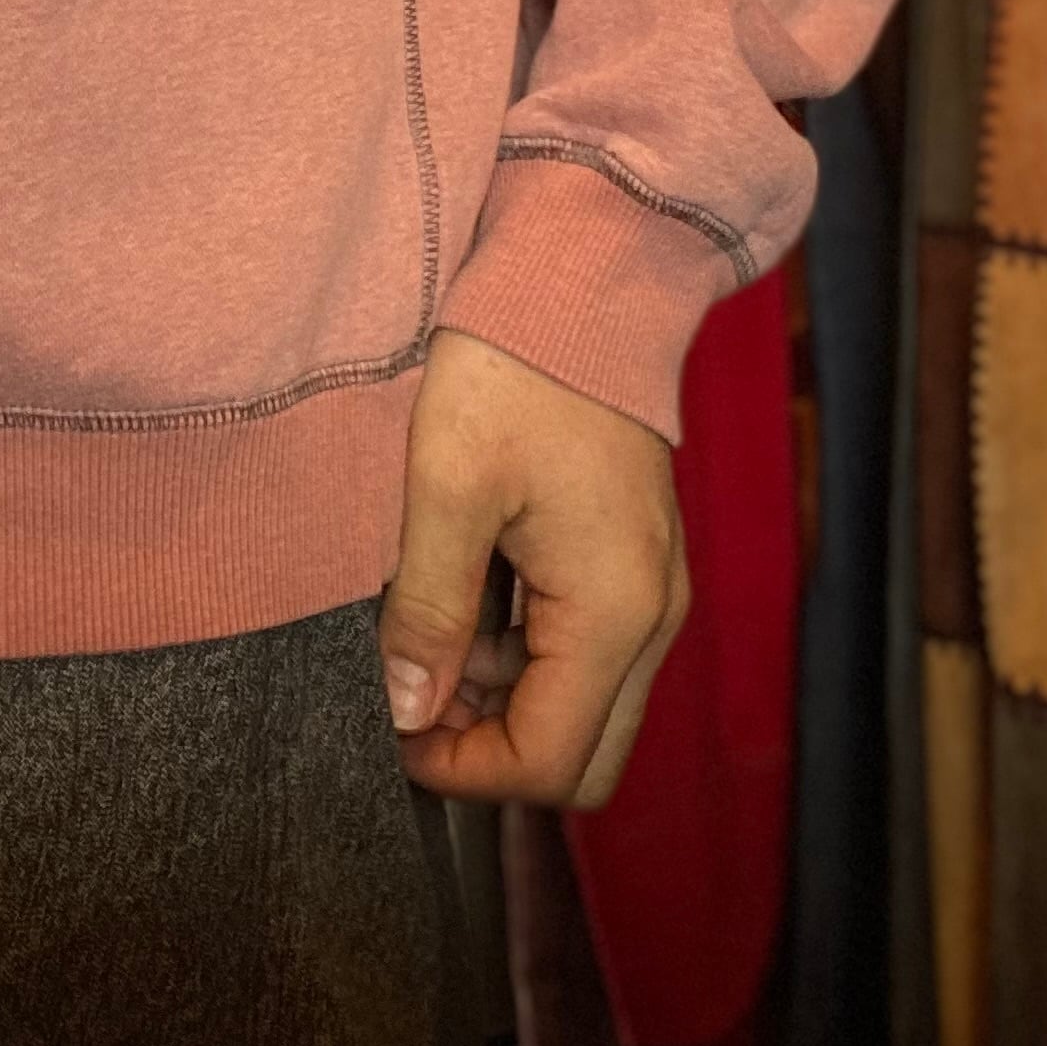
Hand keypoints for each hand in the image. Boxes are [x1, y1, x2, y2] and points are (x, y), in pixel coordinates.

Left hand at [378, 329, 686, 807]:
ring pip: (581, 701)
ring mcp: (650, 587)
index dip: (464, 769)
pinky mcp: (632, 557)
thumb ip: (428, 608)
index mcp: (614, 611)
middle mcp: (653, 615)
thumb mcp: (447, 486)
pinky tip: (464, 581)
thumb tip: (406, 708)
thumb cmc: (516, 366)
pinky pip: (582, 643)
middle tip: (410, 688)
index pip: (550, 763)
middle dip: (490, 744)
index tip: (393, 727)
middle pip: (581, 753)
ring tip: (426, 617)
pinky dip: (521, 643)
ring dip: (501, 690)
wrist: (583, 276)